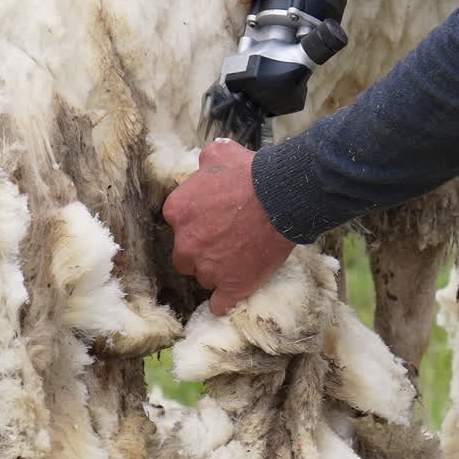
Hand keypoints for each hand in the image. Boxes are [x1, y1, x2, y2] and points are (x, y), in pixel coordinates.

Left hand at [162, 140, 294, 314]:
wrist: (280, 197)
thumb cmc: (250, 174)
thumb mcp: (220, 154)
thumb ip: (204, 162)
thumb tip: (203, 164)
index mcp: (178, 211)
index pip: (178, 225)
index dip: (196, 224)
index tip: (212, 221)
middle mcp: (186, 243)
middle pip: (185, 257)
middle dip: (201, 252)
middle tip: (224, 242)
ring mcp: (208, 268)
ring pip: (204, 278)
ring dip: (217, 272)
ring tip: (239, 260)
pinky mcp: (231, 287)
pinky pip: (219, 304)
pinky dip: (224, 301)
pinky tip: (230, 296)